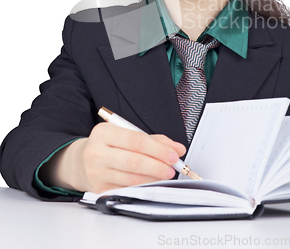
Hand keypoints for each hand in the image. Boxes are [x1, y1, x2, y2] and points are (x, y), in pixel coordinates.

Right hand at [39, 123, 185, 193]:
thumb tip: (176, 148)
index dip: (157, 149)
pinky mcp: (99, 190)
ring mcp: (96, 173)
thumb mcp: (124, 134)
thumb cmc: (108, 146)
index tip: (174, 154)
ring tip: (165, 174)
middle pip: (133, 161)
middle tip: (173, 167)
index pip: (135, 140)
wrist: (80, 162)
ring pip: (131, 178)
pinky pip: (127, 189)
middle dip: (158, 165)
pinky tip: (152, 182)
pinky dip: (143, 186)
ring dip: (153, 177)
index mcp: (103, 133)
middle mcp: (96, 152)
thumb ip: (152, 139)